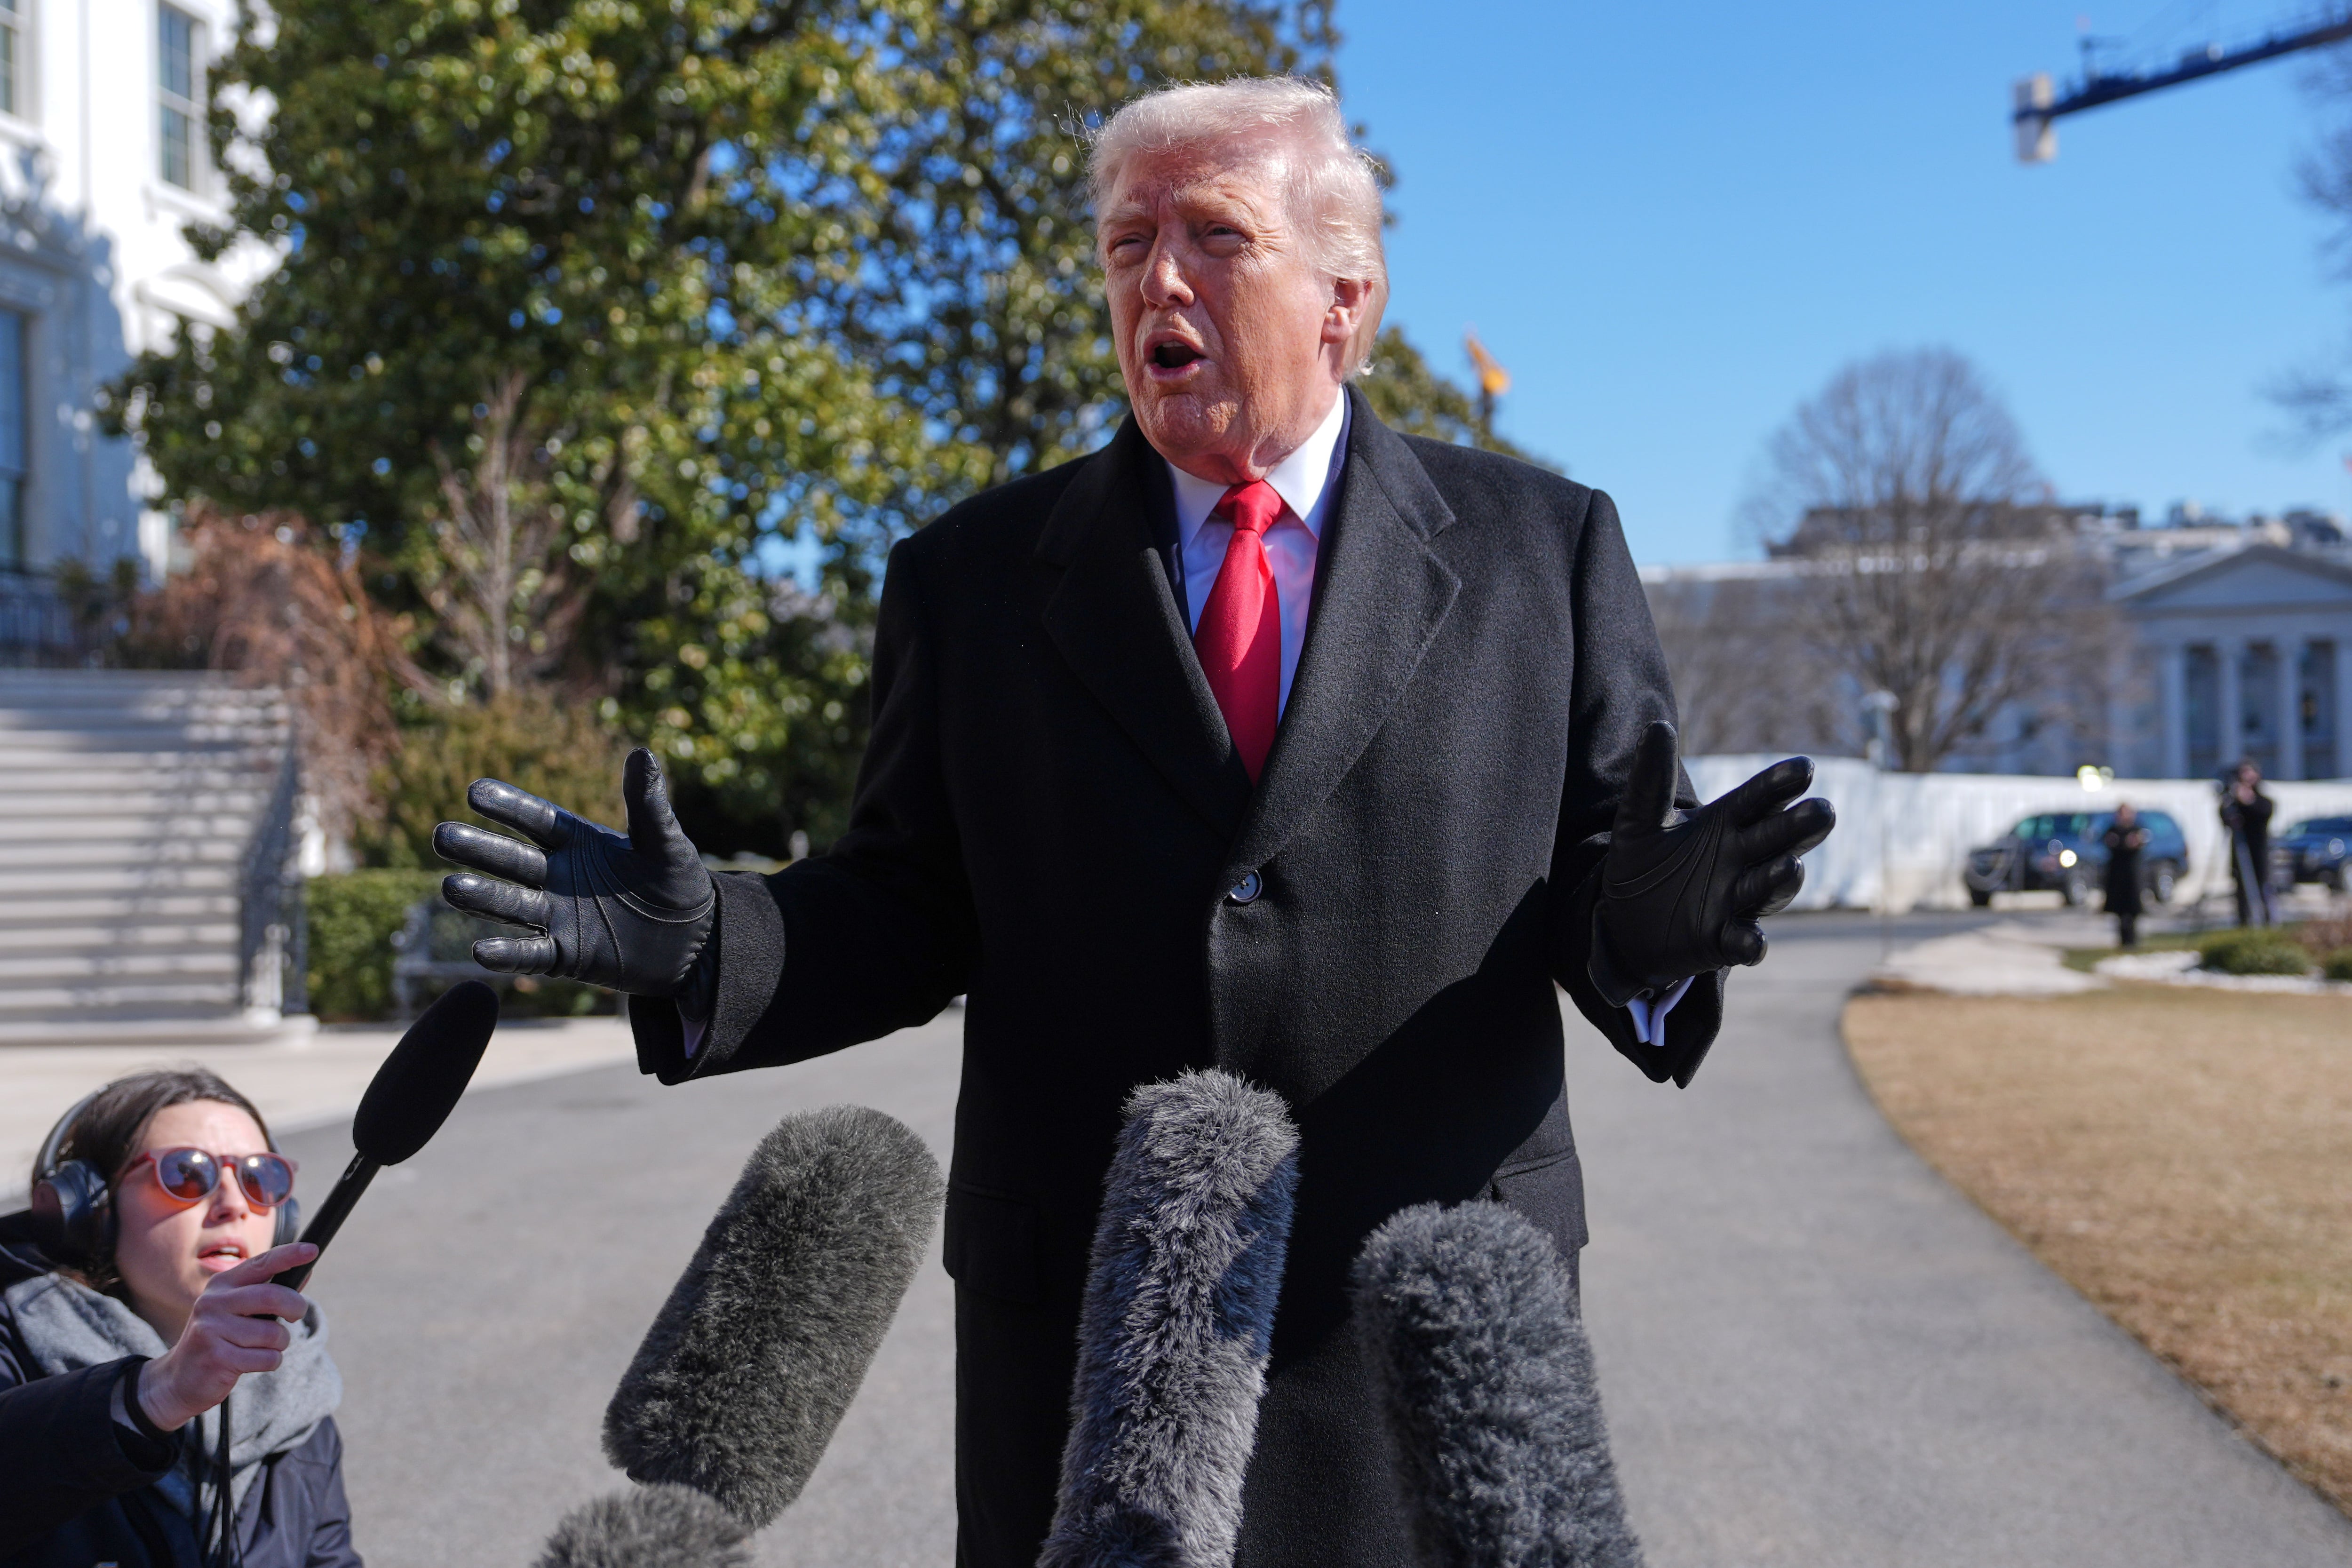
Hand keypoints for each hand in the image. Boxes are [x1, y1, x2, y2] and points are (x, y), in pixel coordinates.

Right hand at [137, 1243, 314, 1430]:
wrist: (180, 1379)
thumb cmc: (220, 1338)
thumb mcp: (238, 1309)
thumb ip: (269, 1291)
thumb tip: (306, 1271)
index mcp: (221, 1284)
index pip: (261, 1263)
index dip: (289, 1255)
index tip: (313, 1250)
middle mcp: (213, 1302)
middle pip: (273, 1296)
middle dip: (296, 1307)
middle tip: (296, 1315)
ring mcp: (212, 1329)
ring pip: (273, 1333)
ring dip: (279, 1344)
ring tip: (262, 1347)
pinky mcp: (216, 1357)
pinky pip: (267, 1358)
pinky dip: (270, 1362)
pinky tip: (251, 1362)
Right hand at [433, 749, 714, 996]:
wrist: (697, 941)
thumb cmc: (679, 883)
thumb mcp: (665, 843)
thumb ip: (648, 804)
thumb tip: (642, 753)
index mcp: (579, 842)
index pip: (537, 821)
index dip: (509, 807)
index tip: (475, 791)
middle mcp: (559, 876)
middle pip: (512, 860)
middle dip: (479, 849)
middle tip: (442, 835)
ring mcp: (559, 916)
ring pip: (512, 904)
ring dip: (482, 897)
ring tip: (450, 888)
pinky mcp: (568, 956)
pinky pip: (532, 953)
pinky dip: (508, 954)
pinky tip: (480, 949)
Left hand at [1588, 722, 1834, 1006]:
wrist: (1622, 925)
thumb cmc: (1642, 867)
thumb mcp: (1639, 821)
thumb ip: (1650, 779)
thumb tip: (1658, 724)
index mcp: (1727, 824)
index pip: (1760, 799)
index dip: (1780, 785)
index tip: (1804, 767)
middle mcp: (1741, 860)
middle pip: (1779, 840)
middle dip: (1801, 827)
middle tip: (1823, 811)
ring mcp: (1736, 901)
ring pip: (1768, 888)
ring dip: (1781, 879)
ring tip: (1791, 866)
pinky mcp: (1722, 941)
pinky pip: (1743, 943)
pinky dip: (1750, 943)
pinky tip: (1753, 942)